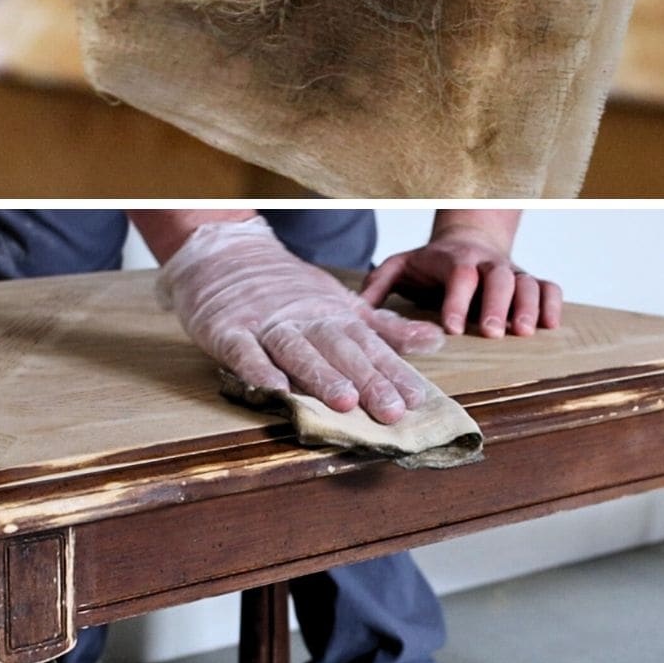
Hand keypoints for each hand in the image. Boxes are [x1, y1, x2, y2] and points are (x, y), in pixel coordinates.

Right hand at [155, 217, 444, 423]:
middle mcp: (304, 318)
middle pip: (338, 348)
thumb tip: (437, 340)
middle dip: (366, 379)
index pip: (369, 345)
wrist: (227, 252)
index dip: (392, 371)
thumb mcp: (343, 305)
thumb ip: (387, 329)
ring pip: (296, 350)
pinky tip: (274, 390)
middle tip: (391, 410)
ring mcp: (265, 323)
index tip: (416, 399)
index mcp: (334, 315)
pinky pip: (242, 350)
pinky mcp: (226, 329)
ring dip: (320, 375)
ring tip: (345, 402)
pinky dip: (256, 368)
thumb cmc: (290, 290)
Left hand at [359, 215, 562, 338]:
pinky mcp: (529, 279)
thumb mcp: (402, 266)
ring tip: (525, 333)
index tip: (452, 328)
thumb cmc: (432, 262)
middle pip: (499, 276)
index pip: (459, 274)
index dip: (457, 299)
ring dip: (528, 306)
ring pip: (527, 282)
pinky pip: (549, 286)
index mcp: (455, 260)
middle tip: (493, 333)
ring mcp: (511, 270)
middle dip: (497, 304)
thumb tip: (354, 309)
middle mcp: (487, 263)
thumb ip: (379, 284)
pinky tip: (550, 327)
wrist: (469, 238)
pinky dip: (553, 303)